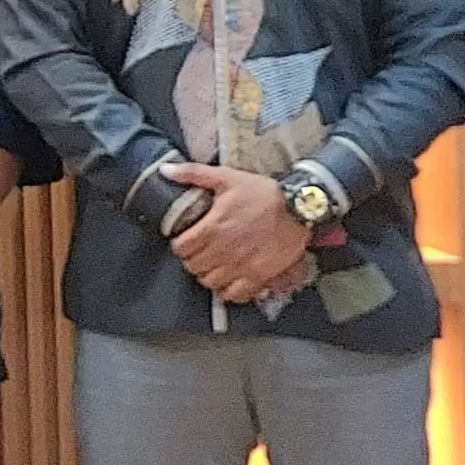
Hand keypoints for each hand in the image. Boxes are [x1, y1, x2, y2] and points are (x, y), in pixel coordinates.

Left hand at [162, 164, 312, 305]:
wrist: (298, 208)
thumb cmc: (262, 193)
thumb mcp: (226, 177)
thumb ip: (193, 173)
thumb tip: (166, 169)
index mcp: (212, 227)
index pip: (182, 248)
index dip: (180, 245)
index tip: (185, 240)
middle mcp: (224, 250)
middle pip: (193, 267)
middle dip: (192, 260)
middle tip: (198, 253)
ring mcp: (241, 266)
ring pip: (210, 283)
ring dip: (207, 275)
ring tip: (212, 265)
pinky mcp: (258, 276)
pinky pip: (235, 295)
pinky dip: (228, 291)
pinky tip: (229, 280)